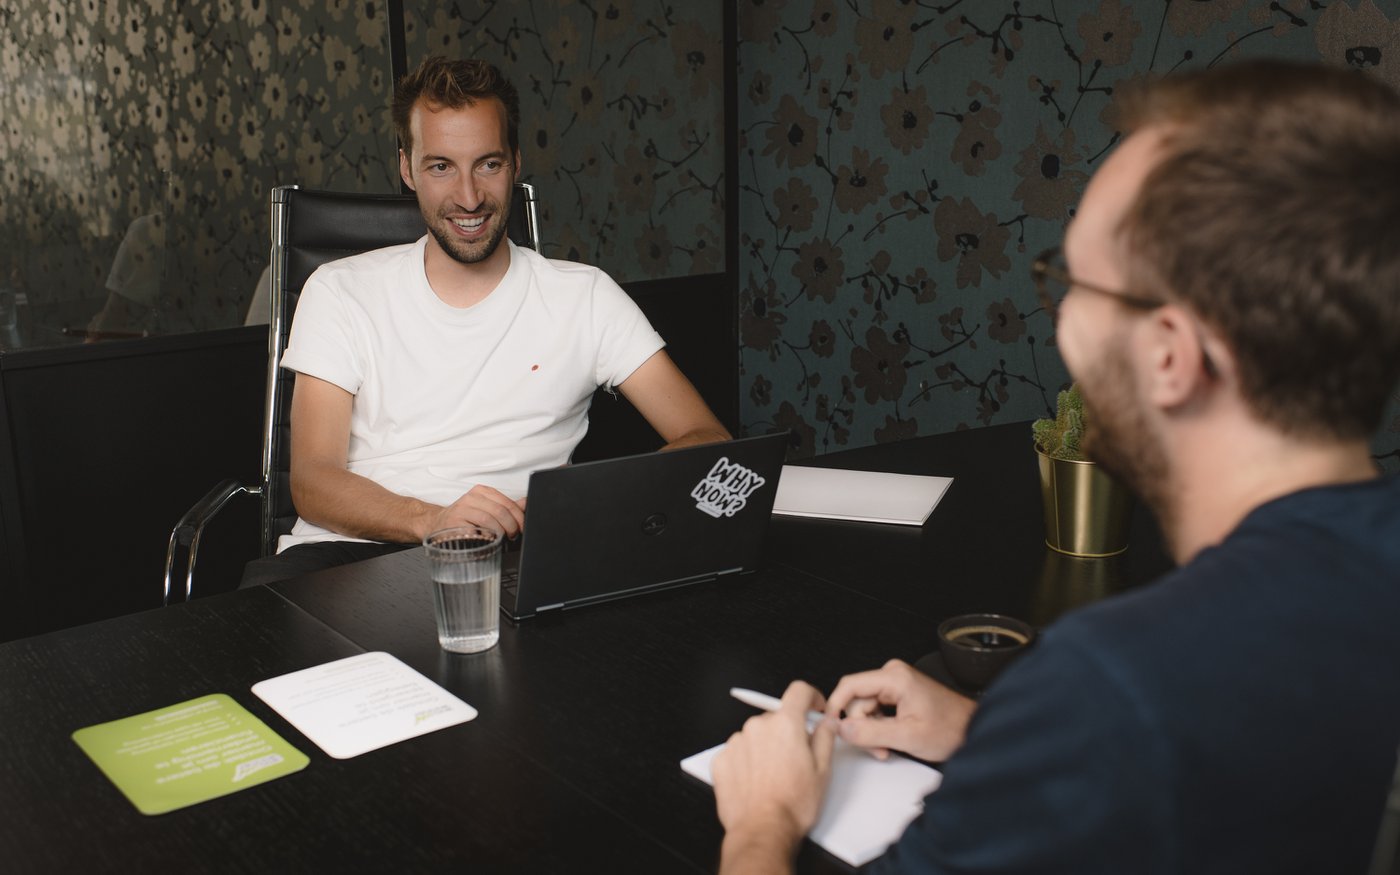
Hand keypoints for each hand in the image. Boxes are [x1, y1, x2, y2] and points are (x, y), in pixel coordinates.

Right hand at [430, 485, 526, 537]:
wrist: (437, 524)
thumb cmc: (465, 518)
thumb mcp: (486, 508)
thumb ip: (506, 506)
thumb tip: (526, 503)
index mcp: (482, 492)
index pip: (507, 503)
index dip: (519, 517)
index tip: (522, 528)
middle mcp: (471, 498)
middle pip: (500, 512)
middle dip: (511, 526)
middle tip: (513, 535)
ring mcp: (461, 510)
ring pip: (489, 521)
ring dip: (500, 533)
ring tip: (502, 539)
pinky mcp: (454, 523)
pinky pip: (475, 531)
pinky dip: (485, 537)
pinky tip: (487, 540)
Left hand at [712, 681, 835, 868]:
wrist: (762, 831)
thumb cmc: (792, 805)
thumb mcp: (823, 770)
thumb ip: (826, 737)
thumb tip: (827, 723)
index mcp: (785, 724)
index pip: (799, 691)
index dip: (811, 697)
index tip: (815, 708)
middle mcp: (758, 727)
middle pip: (777, 717)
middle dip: (788, 731)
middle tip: (797, 758)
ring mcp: (736, 742)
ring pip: (757, 735)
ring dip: (766, 747)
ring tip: (775, 776)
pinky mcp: (721, 760)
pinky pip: (739, 751)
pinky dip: (748, 761)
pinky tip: (758, 781)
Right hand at [825, 659, 975, 762]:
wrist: (971, 730)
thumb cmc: (950, 728)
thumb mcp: (907, 736)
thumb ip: (871, 733)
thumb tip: (841, 729)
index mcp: (895, 677)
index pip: (850, 685)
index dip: (835, 706)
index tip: (830, 725)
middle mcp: (893, 675)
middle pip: (857, 701)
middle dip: (862, 727)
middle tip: (877, 748)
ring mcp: (895, 684)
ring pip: (865, 708)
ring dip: (872, 731)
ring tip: (888, 747)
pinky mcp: (898, 694)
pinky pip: (876, 710)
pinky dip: (879, 727)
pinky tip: (891, 740)